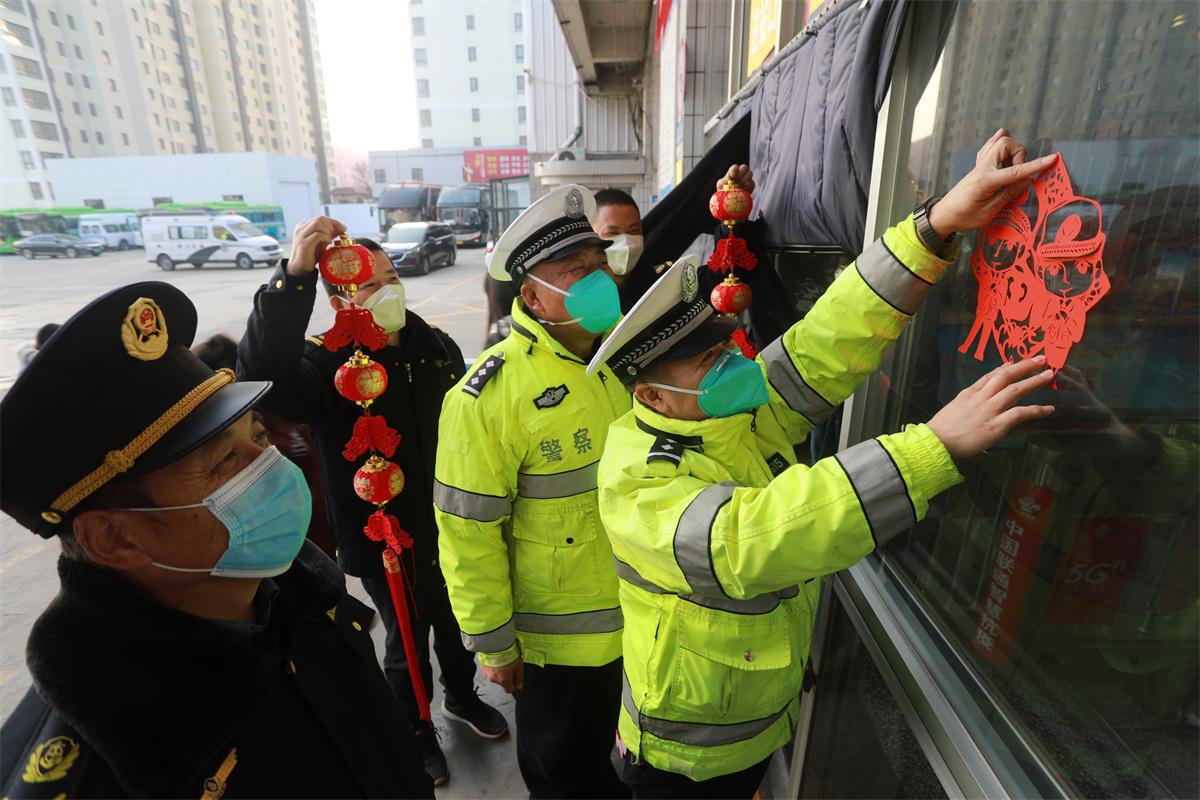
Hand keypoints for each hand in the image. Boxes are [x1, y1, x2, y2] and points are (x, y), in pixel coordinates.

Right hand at [286, 216, 345, 276]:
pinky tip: (328, 243)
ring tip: (331, 240)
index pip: (321, 218)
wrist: (300, 269)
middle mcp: (300, 228)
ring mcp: (301, 235)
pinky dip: (325, 237)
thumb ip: (329, 234)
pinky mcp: (303, 244)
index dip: (334, 222)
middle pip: (320, 219)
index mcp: (304, 226)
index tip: (343, 228)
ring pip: (317, 224)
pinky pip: (317, 235)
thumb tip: (343, 228)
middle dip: (332, 226)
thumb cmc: (311, 255)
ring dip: (328, 231)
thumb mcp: (321, 242)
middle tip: (339, 234)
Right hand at [481, 657, 523, 693]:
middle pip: (502, 682)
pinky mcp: (482, 666)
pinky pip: (489, 669)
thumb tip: (519, 686)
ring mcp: (487, 673)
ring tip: (502, 660)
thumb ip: (519, 678)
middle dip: (506, 676)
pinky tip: (496, 658)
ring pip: (495, 675)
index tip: (515, 678)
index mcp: (503, 680)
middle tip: (509, 665)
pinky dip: (492, 666)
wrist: (495, 643)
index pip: (509, 690)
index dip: (513, 684)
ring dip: (498, 670)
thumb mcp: (519, 666)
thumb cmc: (508, 654)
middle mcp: (494, 679)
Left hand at [718, 164, 754, 193]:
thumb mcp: (720, 185)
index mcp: (732, 173)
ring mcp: (746, 180)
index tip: (732, 176)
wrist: (727, 202)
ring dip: (745, 179)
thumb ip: (724, 180)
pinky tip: (744, 190)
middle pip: (744, 167)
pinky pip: (752, 183)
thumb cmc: (722, 192)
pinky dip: (749, 186)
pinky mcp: (750, 187)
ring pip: (749, 174)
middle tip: (737, 181)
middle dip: (741, 173)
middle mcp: (740, 174)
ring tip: (739, 186)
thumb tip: (730, 178)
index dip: (734, 170)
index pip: (735, 167)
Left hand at [927, 129, 1057, 237]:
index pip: (1016, 171)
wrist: (942, 216)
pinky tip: (1002, 134)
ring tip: (1012, 168)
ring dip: (1012, 151)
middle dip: (1019, 155)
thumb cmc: (964, 218)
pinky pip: (989, 148)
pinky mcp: (977, 167)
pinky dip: (998, 141)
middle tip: (1019, 175)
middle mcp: (982, 168)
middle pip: (1006, 144)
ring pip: (999, 143)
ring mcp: (979, 166)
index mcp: (986, 181)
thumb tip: (1027, 180)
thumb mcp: (989, 212)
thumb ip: (1008, 194)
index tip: (1053, 159)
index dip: (1036, 165)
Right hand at [927, 356, 1054, 459]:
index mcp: (968, 393)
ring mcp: (990, 409)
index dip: (1004, 368)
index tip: (1014, 362)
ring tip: (1049, 376)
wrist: (936, 442)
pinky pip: (1020, 413)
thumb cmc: (941, 430)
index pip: (989, 376)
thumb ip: (966, 403)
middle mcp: (981, 397)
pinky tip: (1048, 409)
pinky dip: (1036, 410)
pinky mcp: (997, 424)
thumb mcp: (952, 409)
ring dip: (1034, 382)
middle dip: (1024, 366)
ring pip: (1016, 390)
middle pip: (1006, 376)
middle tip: (1040, 360)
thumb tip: (975, 403)